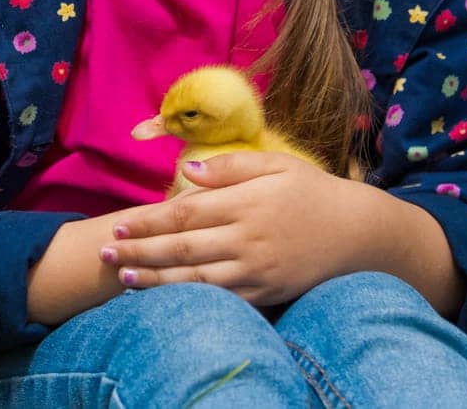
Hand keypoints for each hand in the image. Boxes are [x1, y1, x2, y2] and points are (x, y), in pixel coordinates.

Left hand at [98, 152, 362, 307]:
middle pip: (182, 248)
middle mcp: (248, 238)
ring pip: (196, 279)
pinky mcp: (267, 293)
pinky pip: (221, 301)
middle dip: (139, 251)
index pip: (185, 213)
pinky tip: (167, 300)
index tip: (119, 223)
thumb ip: (231, 167)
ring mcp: (257, 270)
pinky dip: (190, 301)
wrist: (360, 233)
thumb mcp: (278, 165)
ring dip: (156, 280)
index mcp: (247, 202)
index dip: (148, 221)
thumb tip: (185, 172)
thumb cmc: (315, 192)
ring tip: (124, 279)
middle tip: (105, 253)